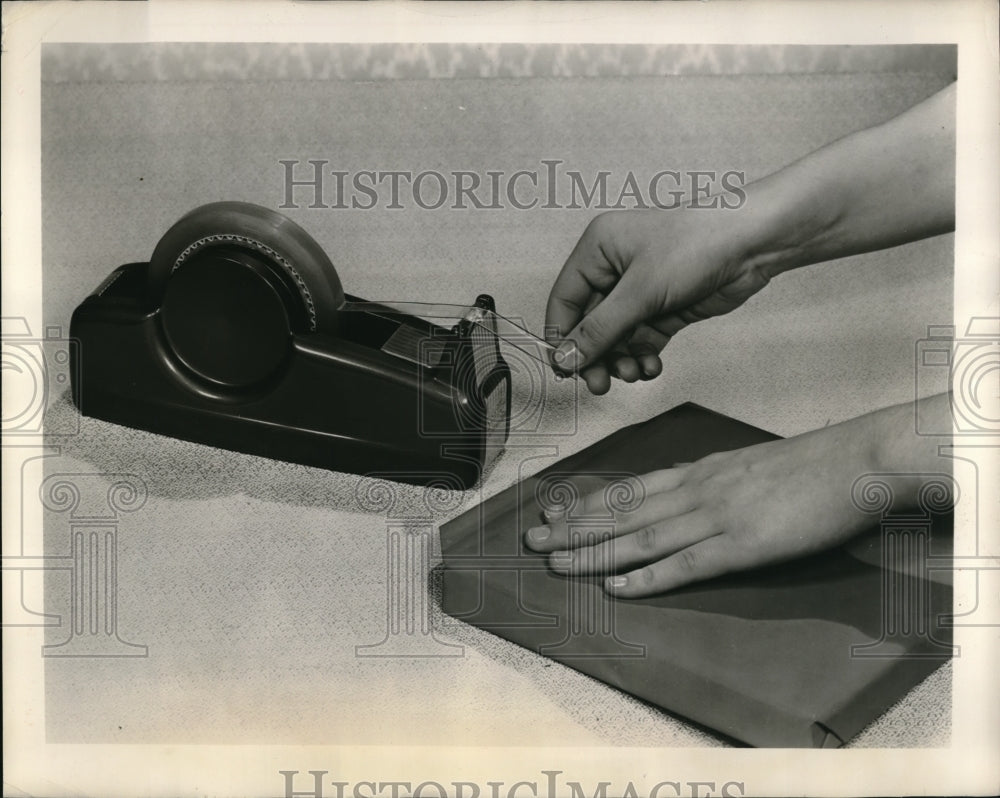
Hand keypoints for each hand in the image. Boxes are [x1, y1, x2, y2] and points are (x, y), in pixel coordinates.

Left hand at [522, 398, 951, 596]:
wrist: (854, 461)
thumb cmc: (808, 465)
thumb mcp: (747, 466)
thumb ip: (712, 482)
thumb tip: (683, 494)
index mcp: (699, 472)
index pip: (629, 489)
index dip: (587, 503)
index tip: (553, 511)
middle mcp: (695, 491)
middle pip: (622, 512)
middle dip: (573, 527)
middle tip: (531, 539)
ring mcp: (715, 517)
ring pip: (639, 537)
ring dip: (593, 552)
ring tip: (554, 562)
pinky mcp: (740, 545)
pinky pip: (683, 565)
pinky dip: (646, 577)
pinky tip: (616, 587)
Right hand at [546, 83, 954, 395]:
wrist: (756, 242)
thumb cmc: (696, 245)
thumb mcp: (640, 291)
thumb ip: (599, 329)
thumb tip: (564, 359)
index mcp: (598, 249)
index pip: (564, 300)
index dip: (562, 337)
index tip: (566, 371)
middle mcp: (615, 269)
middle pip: (589, 324)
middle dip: (595, 355)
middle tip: (600, 384)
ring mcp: (641, 290)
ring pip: (616, 337)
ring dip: (621, 360)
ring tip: (634, 374)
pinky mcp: (665, 307)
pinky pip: (642, 340)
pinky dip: (643, 357)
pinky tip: (652, 368)